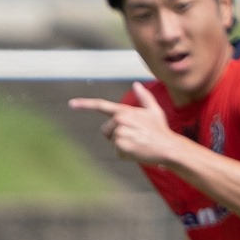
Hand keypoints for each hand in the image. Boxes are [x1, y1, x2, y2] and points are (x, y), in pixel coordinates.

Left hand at [68, 82, 183, 166]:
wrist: (167, 147)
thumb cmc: (161, 130)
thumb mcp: (154, 111)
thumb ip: (144, 97)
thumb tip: (136, 84)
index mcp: (125, 111)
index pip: (101, 105)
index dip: (85, 104)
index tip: (72, 104)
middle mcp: (120, 120)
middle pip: (106, 131)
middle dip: (116, 135)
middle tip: (134, 137)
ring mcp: (120, 133)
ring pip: (112, 142)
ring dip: (122, 145)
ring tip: (137, 144)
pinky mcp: (121, 146)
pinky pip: (117, 152)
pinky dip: (126, 154)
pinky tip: (137, 151)